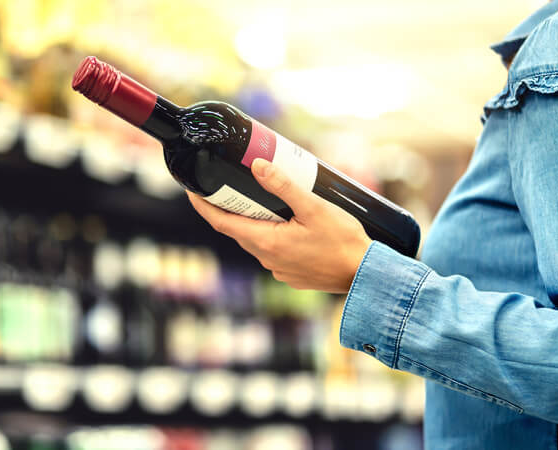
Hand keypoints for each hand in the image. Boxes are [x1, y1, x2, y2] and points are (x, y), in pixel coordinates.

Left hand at [187, 158, 371, 293]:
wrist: (366, 276)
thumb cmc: (343, 242)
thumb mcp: (314, 207)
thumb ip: (284, 187)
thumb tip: (257, 166)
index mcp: (266, 242)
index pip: (221, 223)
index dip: (203, 206)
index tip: (191, 191)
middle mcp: (267, 258)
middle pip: (238, 230)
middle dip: (229, 208)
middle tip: (227, 184)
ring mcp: (278, 269)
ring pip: (256, 240)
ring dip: (252, 221)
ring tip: (258, 198)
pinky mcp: (291, 274)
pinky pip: (272, 251)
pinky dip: (270, 234)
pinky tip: (285, 221)